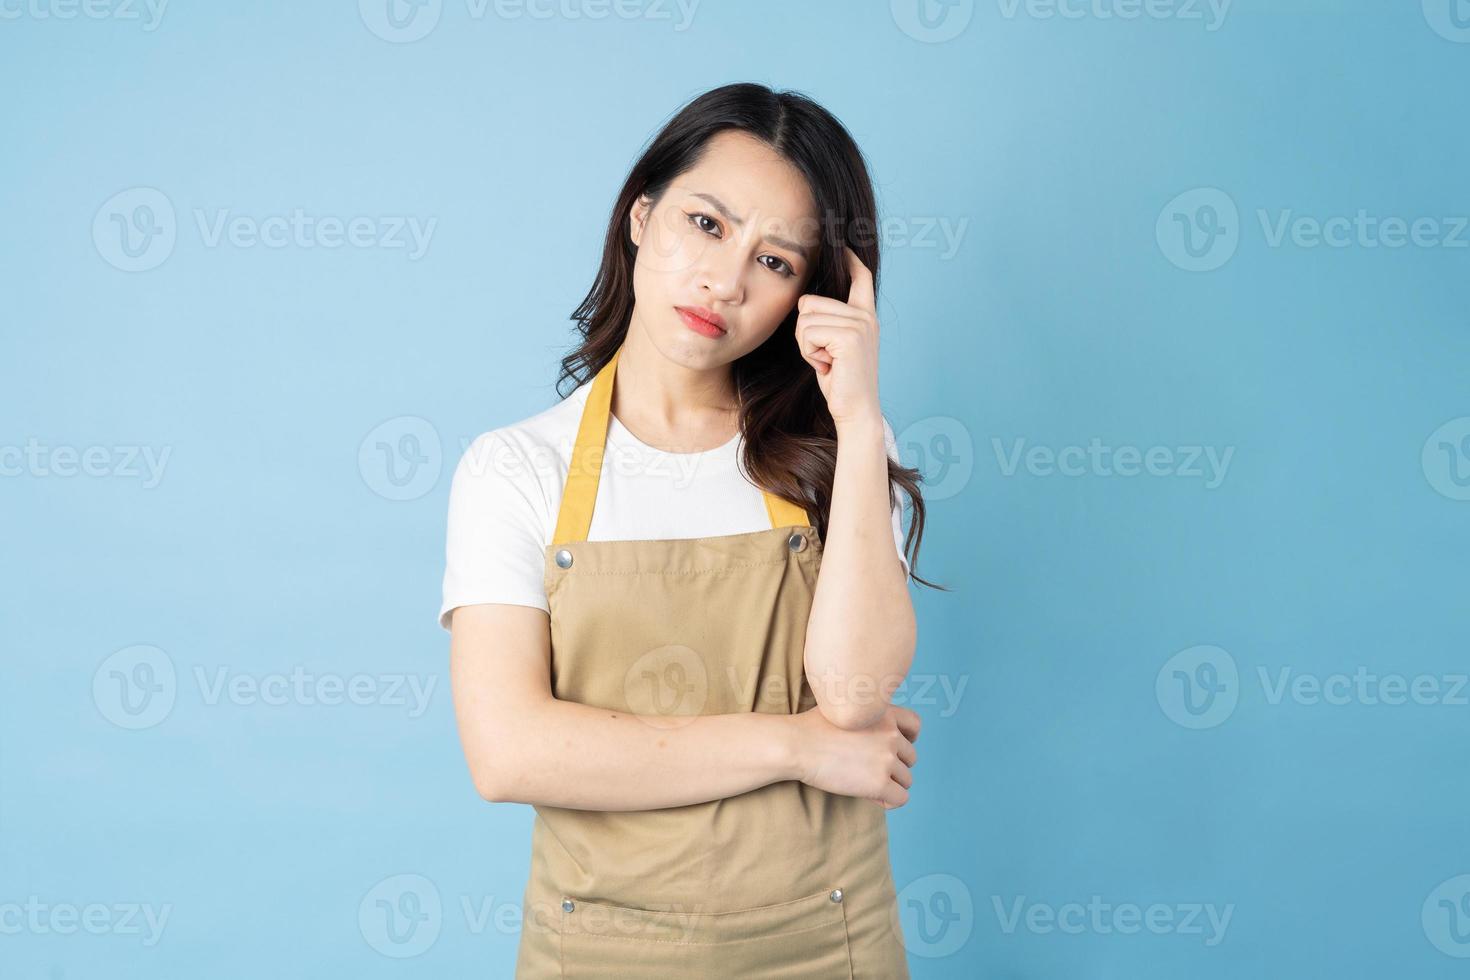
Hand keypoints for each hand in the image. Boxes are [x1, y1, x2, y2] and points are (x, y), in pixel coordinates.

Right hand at [790, 702, 919, 808]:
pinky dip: (889, 801)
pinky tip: (871, 797)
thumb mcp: (844, 709)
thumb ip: (865, 717)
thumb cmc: (811, 728)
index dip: (909, 738)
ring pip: (906, 779)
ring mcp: (886, 759)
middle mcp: (891, 734)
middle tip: (868, 771)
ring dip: (890, 784)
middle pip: (910, 757)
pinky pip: (900, 798)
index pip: (915, 725)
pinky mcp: (879, 782)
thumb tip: (870, 733)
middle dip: (893, 766)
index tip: (894, 749)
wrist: (797, 744)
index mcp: (884, 712)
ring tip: (865, 784)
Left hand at [794, 245, 882, 429]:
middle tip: (824, 355)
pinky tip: (827, 366)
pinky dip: (809, 353)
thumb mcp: (834, 345)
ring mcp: (859, 324)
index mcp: (864, 315)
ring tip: (827, 361)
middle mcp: (865, 315)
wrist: (855, 410)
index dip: (850, 259)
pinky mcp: (849, 337)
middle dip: (804, 331)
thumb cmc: (840, 380)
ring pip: (805, 318)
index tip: (843, 244)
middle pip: (809, 301)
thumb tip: (805, 302)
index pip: (860, 276)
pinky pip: (807, 333)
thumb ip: (828, 322)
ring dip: (805, 345)